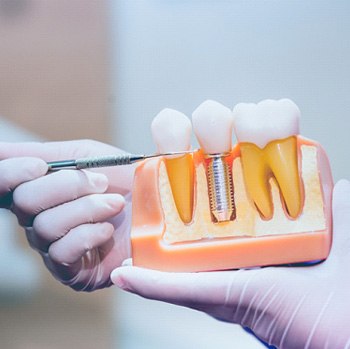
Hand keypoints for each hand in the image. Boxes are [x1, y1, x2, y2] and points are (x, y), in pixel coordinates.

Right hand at [0, 140, 133, 290]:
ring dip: (86, 209)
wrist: (155, 204)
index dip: (11, 174)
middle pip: (24, 203)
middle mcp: (39, 221)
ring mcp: (53, 248)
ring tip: (114, 205)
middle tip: (102, 183)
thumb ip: (40, 152)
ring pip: (45, 226)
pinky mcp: (72, 272)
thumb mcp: (82, 155)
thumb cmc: (121, 178)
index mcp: (39, 192)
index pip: (1, 186)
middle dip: (68, 186)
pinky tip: (108, 230)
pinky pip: (63, 252)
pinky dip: (90, 234)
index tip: (40, 166)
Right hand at [111, 179, 349, 347]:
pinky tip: (127, 276)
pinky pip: (180, 292)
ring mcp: (226, 292)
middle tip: (149, 224)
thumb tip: (339, 185)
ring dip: (151, 267)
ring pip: (178, 277)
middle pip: (193, 262)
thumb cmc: (340, 302)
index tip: (183, 209)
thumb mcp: (337, 246)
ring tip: (132, 247)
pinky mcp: (223, 299)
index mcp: (255, 266)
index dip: (200, 230)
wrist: (345, 337)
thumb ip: (335, 216)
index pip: (220, 247)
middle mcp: (236, 280)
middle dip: (168, 248)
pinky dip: (152, 286)